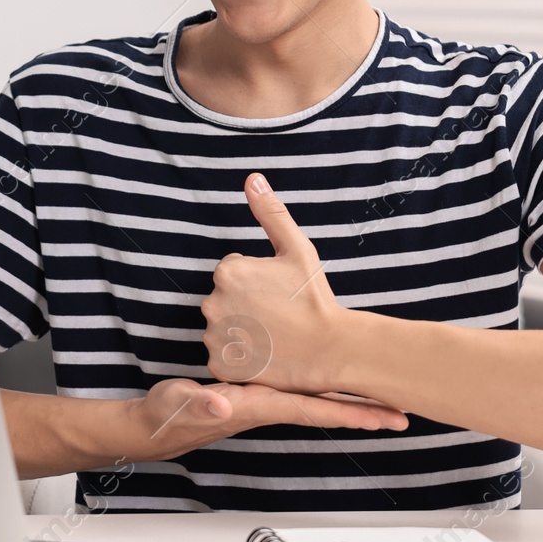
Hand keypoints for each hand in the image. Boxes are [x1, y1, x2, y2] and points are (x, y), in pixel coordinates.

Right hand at [125, 377, 407, 462]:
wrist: (156, 423)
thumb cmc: (167, 413)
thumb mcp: (178, 403)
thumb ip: (199, 404)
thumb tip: (222, 407)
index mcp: (257, 406)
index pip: (312, 410)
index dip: (349, 412)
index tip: (383, 417)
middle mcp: (269, 406)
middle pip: (326, 409)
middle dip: (365, 411)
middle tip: (404, 411)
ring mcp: (266, 402)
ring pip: (317, 400)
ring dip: (350, 400)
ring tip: (385, 397)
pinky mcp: (259, 394)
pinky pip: (301, 391)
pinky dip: (325, 388)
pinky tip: (339, 381)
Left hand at [201, 171, 351, 394]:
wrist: (331, 348)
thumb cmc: (314, 297)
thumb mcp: (297, 248)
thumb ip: (270, 212)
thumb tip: (252, 178)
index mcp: (227, 271)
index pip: (233, 273)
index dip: (258, 282)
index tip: (279, 293)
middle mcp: (211, 301)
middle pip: (224, 299)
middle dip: (245, 305)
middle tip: (278, 314)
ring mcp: (214, 336)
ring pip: (223, 327)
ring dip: (241, 330)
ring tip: (273, 334)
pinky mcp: (220, 363)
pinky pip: (224, 355)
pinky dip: (240, 356)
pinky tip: (265, 353)